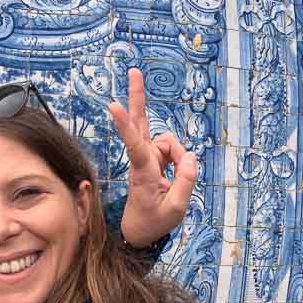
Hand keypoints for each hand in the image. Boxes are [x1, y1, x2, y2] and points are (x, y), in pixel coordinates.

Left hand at [108, 68, 198, 247]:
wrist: (139, 231)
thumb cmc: (153, 222)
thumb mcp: (176, 209)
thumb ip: (186, 182)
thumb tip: (190, 156)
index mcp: (143, 174)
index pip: (135, 146)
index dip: (125, 126)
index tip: (112, 107)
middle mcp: (142, 160)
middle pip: (139, 123)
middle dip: (138, 96)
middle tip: (133, 70)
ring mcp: (146, 157)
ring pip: (169, 143)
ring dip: (178, 157)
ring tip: (174, 183)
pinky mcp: (152, 158)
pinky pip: (174, 151)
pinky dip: (179, 161)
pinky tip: (173, 176)